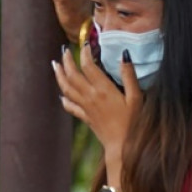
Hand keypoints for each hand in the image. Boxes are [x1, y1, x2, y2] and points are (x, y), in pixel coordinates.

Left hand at [52, 44, 142, 162]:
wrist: (121, 146)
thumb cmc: (133, 122)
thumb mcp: (136, 97)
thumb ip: (129, 76)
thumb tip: (124, 55)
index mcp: (103, 89)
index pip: (88, 66)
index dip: (85, 53)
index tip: (86, 44)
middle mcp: (90, 96)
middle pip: (72, 75)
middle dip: (67, 60)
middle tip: (64, 50)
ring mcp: (85, 107)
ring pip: (66, 88)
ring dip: (59, 75)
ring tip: (55, 65)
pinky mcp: (85, 117)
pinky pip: (70, 106)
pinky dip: (64, 98)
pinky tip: (62, 94)